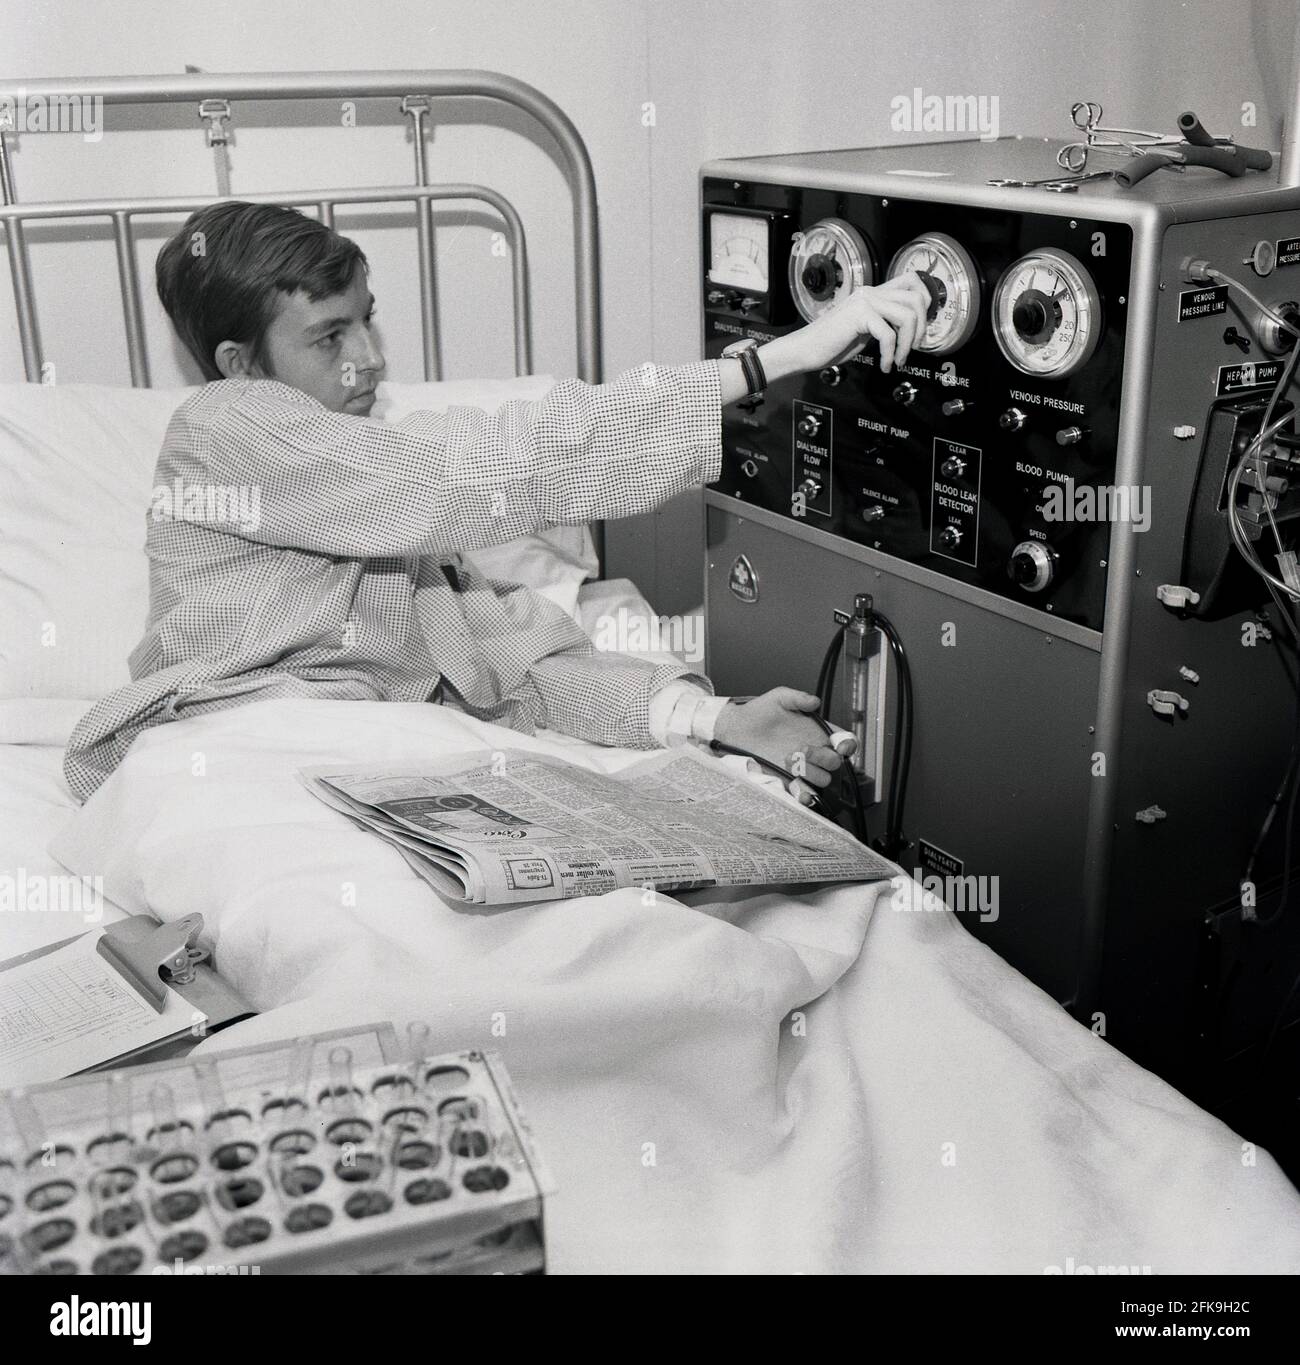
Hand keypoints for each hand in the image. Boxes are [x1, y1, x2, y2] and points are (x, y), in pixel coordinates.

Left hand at [713, 688, 857, 805]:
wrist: (736, 729)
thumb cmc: (759, 712)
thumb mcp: (779, 698)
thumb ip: (798, 697)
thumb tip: (814, 702)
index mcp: (818, 732)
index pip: (845, 742)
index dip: (848, 744)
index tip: (839, 745)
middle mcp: (813, 752)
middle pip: (835, 763)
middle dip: (823, 757)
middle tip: (802, 749)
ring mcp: (801, 768)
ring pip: (821, 779)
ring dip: (809, 772)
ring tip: (788, 759)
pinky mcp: (788, 781)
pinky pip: (804, 794)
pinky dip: (804, 794)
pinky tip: (796, 785)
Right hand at [799, 272, 932, 372]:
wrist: (805, 350)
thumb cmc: (832, 344)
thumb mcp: (866, 329)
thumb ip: (885, 322)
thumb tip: (911, 329)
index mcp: (874, 293)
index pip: (912, 280)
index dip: (925, 301)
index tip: (919, 326)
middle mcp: (871, 292)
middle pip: (916, 298)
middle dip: (920, 328)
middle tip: (911, 349)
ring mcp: (865, 302)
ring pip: (907, 316)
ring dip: (907, 343)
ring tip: (898, 360)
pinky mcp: (859, 315)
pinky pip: (888, 335)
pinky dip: (890, 355)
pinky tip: (884, 365)